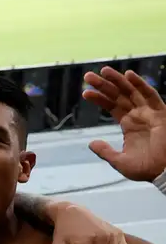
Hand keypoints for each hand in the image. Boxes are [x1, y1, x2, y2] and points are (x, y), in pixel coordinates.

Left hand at [83, 67, 165, 181]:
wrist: (164, 172)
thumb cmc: (146, 168)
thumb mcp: (120, 161)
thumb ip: (105, 151)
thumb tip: (91, 143)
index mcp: (129, 124)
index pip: (111, 106)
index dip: (99, 98)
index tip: (85, 93)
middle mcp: (138, 115)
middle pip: (118, 95)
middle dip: (104, 85)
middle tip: (88, 76)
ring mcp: (149, 113)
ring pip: (131, 92)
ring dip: (118, 80)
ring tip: (104, 71)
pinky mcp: (160, 113)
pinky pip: (151, 96)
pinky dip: (140, 84)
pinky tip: (129, 75)